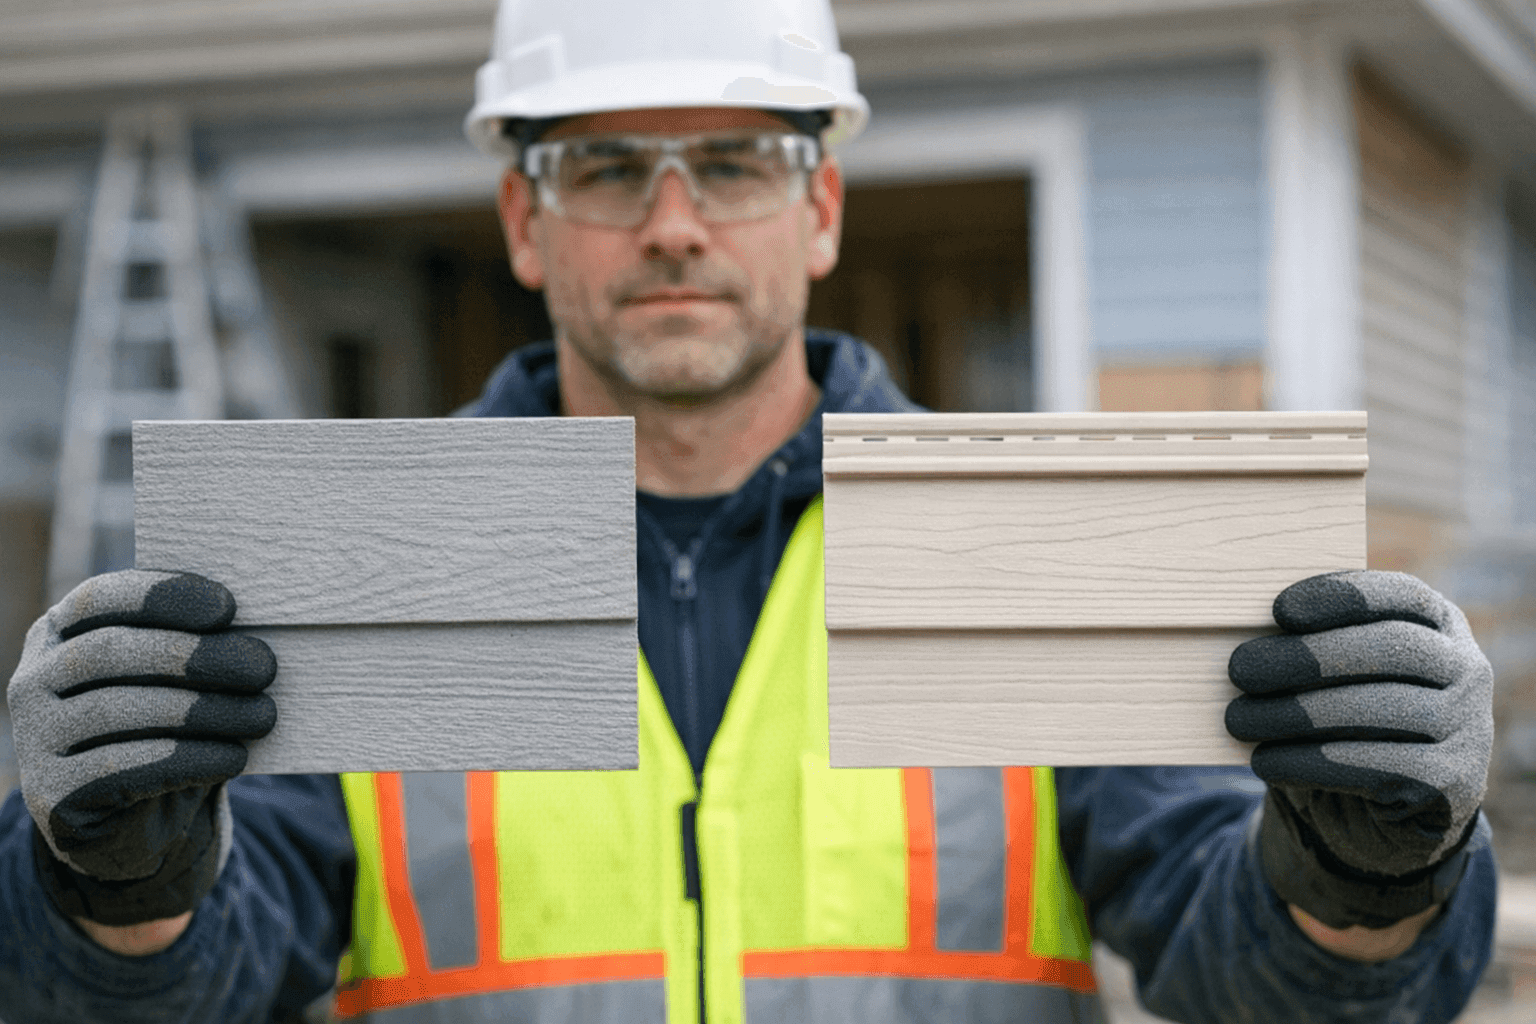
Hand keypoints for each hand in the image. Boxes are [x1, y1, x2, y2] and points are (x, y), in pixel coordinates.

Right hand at [7, 570, 276, 925]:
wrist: (136, 818)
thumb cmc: (165, 726)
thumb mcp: (171, 679)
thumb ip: (189, 645)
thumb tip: (249, 628)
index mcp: (60, 633)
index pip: (99, 599)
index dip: (163, 597)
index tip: (229, 608)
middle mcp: (33, 680)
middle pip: (109, 652)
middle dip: (196, 657)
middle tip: (264, 668)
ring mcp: (34, 738)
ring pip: (117, 711)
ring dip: (202, 711)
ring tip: (263, 715)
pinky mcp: (50, 794)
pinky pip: (121, 768)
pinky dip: (188, 759)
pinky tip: (234, 757)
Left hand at [1225, 571, 1492, 929]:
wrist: (1381, 809)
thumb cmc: (1343, 721)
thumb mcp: (1334, 675)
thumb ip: (1312, 643)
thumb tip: (1246, 629)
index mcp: (1439, 626)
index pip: (1400, 596)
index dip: (1341, 596)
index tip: (1278, 610)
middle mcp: (1465, 671)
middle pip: (1390, 647)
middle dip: (1306, 657)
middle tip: (1238, 670)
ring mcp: (1468, 728)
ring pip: (1378, 709)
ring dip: (1295, 714)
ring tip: (1238, 720)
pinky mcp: (1452, 784)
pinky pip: (1375, 767)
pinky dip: (1308, 762)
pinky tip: (1264, 761)